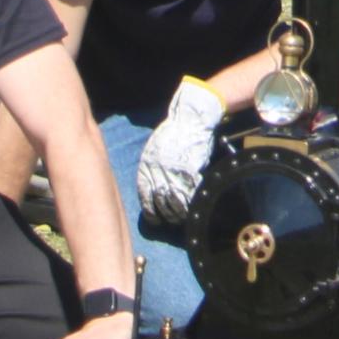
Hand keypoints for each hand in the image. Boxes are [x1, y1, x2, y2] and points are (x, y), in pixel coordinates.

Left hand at [137, 82, 224, 226]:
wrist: (190, 118)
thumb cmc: (172, 133)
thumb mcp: (153, 150)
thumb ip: (151, 169)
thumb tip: (154, 189)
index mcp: (147, 166)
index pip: (145, 196)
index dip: (150, 211)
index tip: (155, 219)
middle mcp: (158, 170)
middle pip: (160, 202)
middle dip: (165, 215)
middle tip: (171, 221)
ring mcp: (175, 170)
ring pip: (175, 201)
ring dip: (179, 212)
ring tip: (181, 217)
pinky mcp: (191, 169)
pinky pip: (191, 192)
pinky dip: (192, 203)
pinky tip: (193, 207)